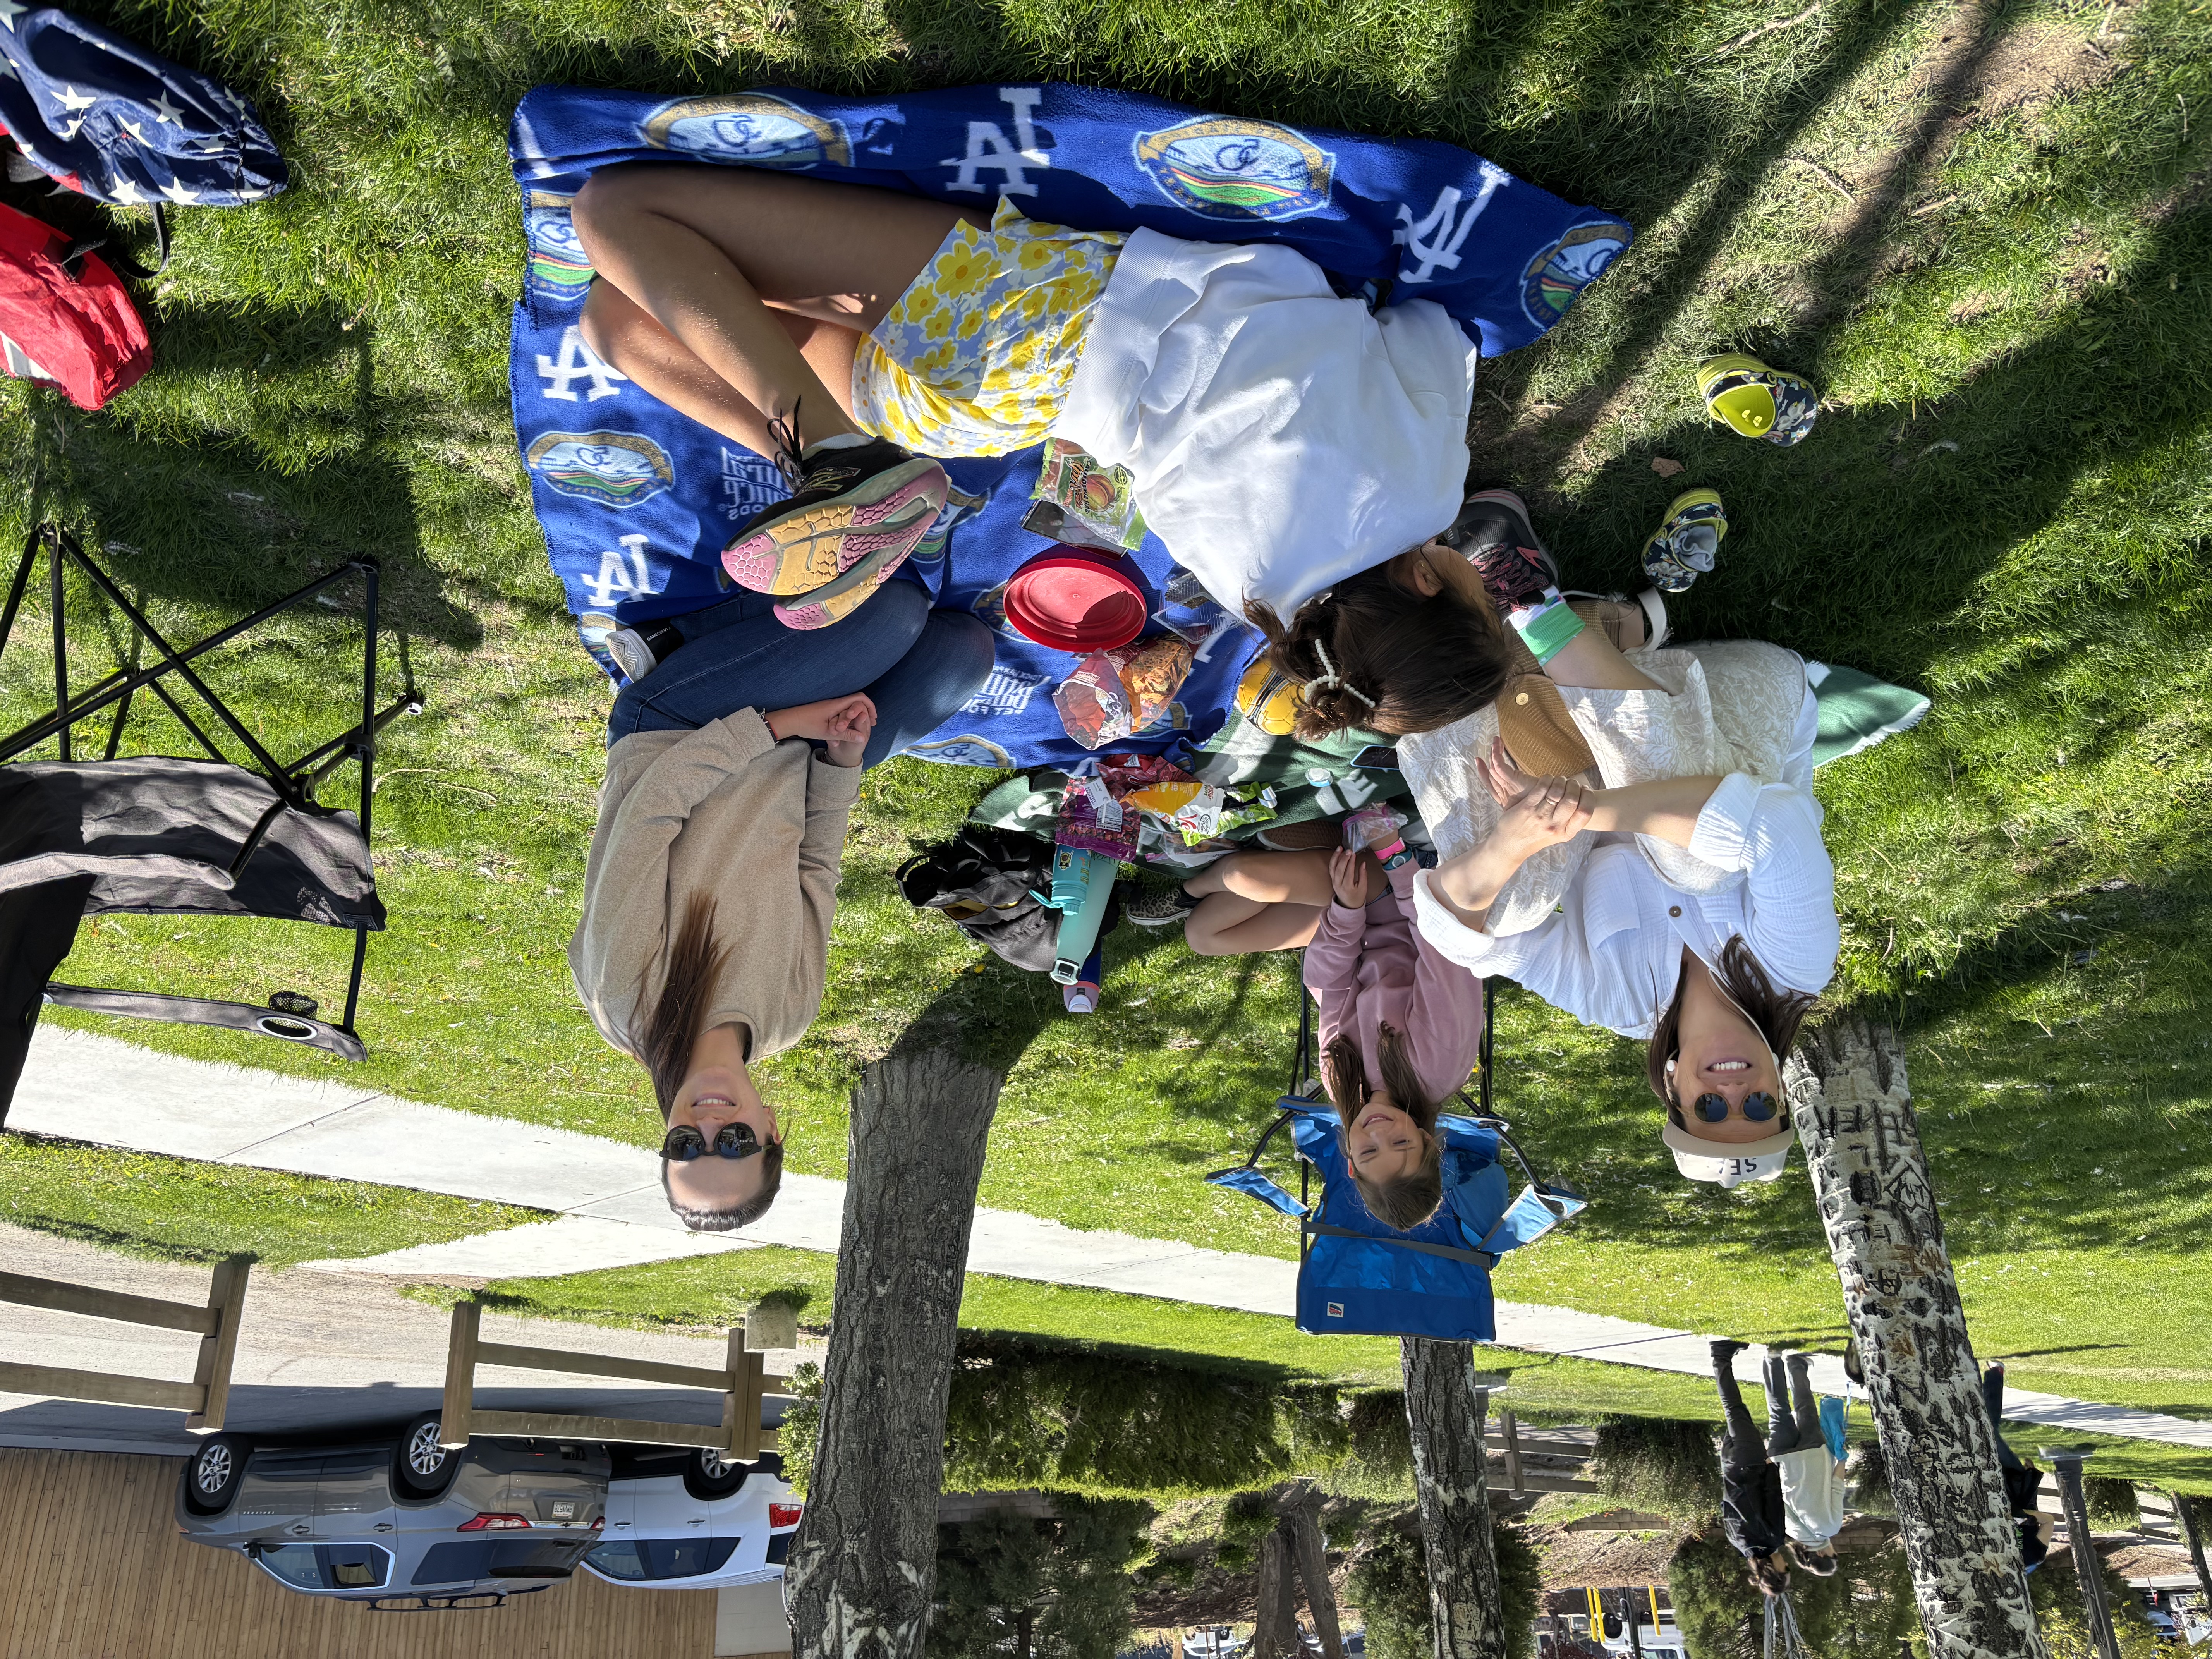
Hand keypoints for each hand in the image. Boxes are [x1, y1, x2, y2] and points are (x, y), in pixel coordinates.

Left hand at [765, 694, 875, 766]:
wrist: (788, 720)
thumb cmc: (806, 725)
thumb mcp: (828, 733)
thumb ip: (846, 735)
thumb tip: (863, 738)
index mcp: (837, 705)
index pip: (859, 698)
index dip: (870, 706)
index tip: (873, 718)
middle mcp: (835, 702)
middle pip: (856, 702)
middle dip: (865, 712)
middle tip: (871, 724)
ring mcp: (829, 706)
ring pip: (848, 707)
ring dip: (857, 716)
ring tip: (862, 727)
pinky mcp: (825, 710)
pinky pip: (841, 711)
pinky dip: (848, 718)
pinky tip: (848, 727)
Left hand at [1327, 846, 1372, 908]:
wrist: (1348, 905)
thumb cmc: (1357, 896)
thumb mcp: (1363, 887)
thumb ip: (1363, 875)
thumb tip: (1363, 863)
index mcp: (1347, 887)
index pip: (1348, 872)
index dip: (1351, 862)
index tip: (1354, 854)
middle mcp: (1338, 884)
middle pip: (1339, 869)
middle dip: (1343, 858)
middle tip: (1348, 850)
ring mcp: (1333, 881)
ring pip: (1332, 867)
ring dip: (1335, 856)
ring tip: (1340, 848)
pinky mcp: (1332, 879)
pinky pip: (1331, 868)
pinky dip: (1333, 860)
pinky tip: (1337, 853)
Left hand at [1478, 738, 1590, 857]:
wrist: (1509, 847)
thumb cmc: (1534, 838)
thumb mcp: (1557, 835)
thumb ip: (1569, 820)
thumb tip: (1581, 797)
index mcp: (1566, 833)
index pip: (1585, 812)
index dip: (1588, 796)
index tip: (1584, 789)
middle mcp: (1554, 826)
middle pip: (1573, 799)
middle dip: (1573, 785)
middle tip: (1569, 782)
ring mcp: (1540, 816)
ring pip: (1557, 791)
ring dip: (1560, 780)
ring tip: (1558, 780)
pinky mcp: (1526, 807)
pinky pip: (1541, 787)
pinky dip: (1547, 779)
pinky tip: (1547, 779)